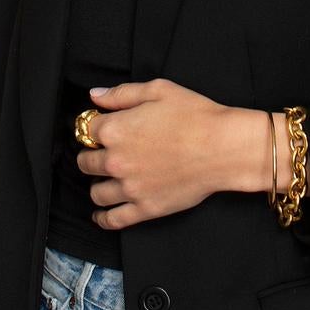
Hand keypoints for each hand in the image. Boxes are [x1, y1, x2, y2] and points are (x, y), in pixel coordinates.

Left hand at [78, 78, 234, 230]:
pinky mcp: (145, 209)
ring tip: (106, 178)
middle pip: (86, 162)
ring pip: (96, 192)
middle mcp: (116, 161)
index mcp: (116, 129)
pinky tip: (102, 213)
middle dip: (92, 154)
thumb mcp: (158, 90)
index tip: (99, 125)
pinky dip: (102, 218)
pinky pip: (113, 219)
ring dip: (97, 183)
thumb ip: (121, 93)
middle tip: (102, 151)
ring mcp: (130, 188)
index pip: (86, 129)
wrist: (223, 147)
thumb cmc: (195, 115)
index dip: (92, 125)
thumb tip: (94, 95)